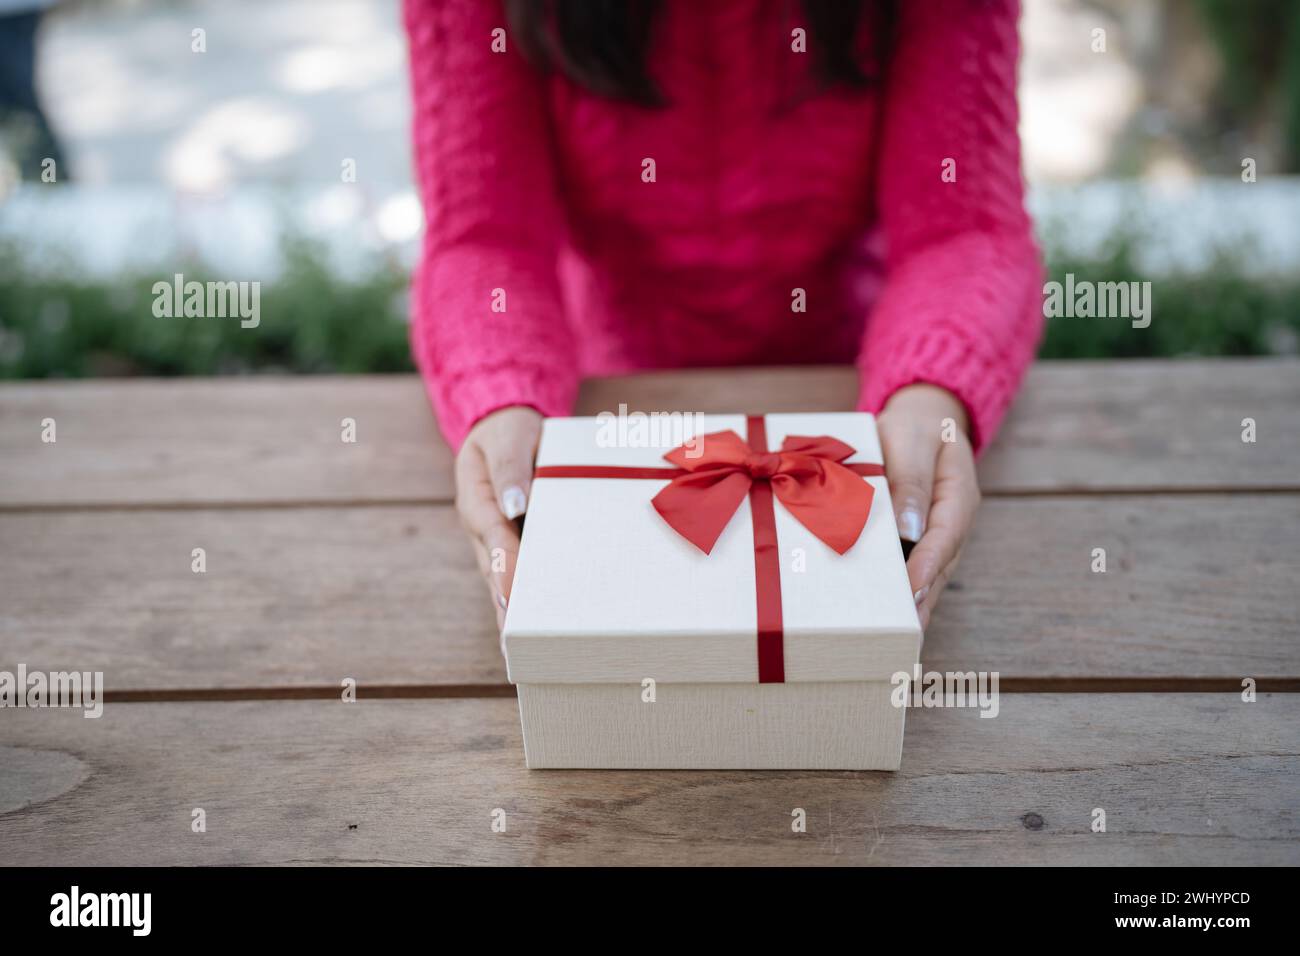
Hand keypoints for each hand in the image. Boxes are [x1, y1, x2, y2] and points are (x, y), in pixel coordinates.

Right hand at [454, 406, 543, 629]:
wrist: (506, 429)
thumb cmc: (509, 430)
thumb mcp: (508, 435)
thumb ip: (509, 467)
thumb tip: (515, 504)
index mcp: (475, 497)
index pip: (491, 533)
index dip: (503, 562)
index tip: (509, 592)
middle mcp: (481, 526)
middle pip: (493, 567)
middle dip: (504, 603)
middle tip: (515, 639)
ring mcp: (494, 539)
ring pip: (502, 578)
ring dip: (512, 610)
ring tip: (522, 646)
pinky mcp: (512, 544)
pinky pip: (517, 572)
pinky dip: (524, 598)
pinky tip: (536, 626)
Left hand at [876, 384, 979, 630]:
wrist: (921, 421)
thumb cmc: (914, 427)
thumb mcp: (911, 440)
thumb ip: (910, 479)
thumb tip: (909, 530)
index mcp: (959, 495)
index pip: (944, 536)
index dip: (927, 565)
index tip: (910, 591)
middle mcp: (954, 522)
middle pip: (939, 565)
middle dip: (921, 599)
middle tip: (900, 631)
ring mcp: (939, 534)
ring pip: (929, 573)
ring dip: (913, 603)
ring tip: (894, 636)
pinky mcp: (920, 540)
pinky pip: (914, 567)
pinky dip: (903, 590)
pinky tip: (887, 614)